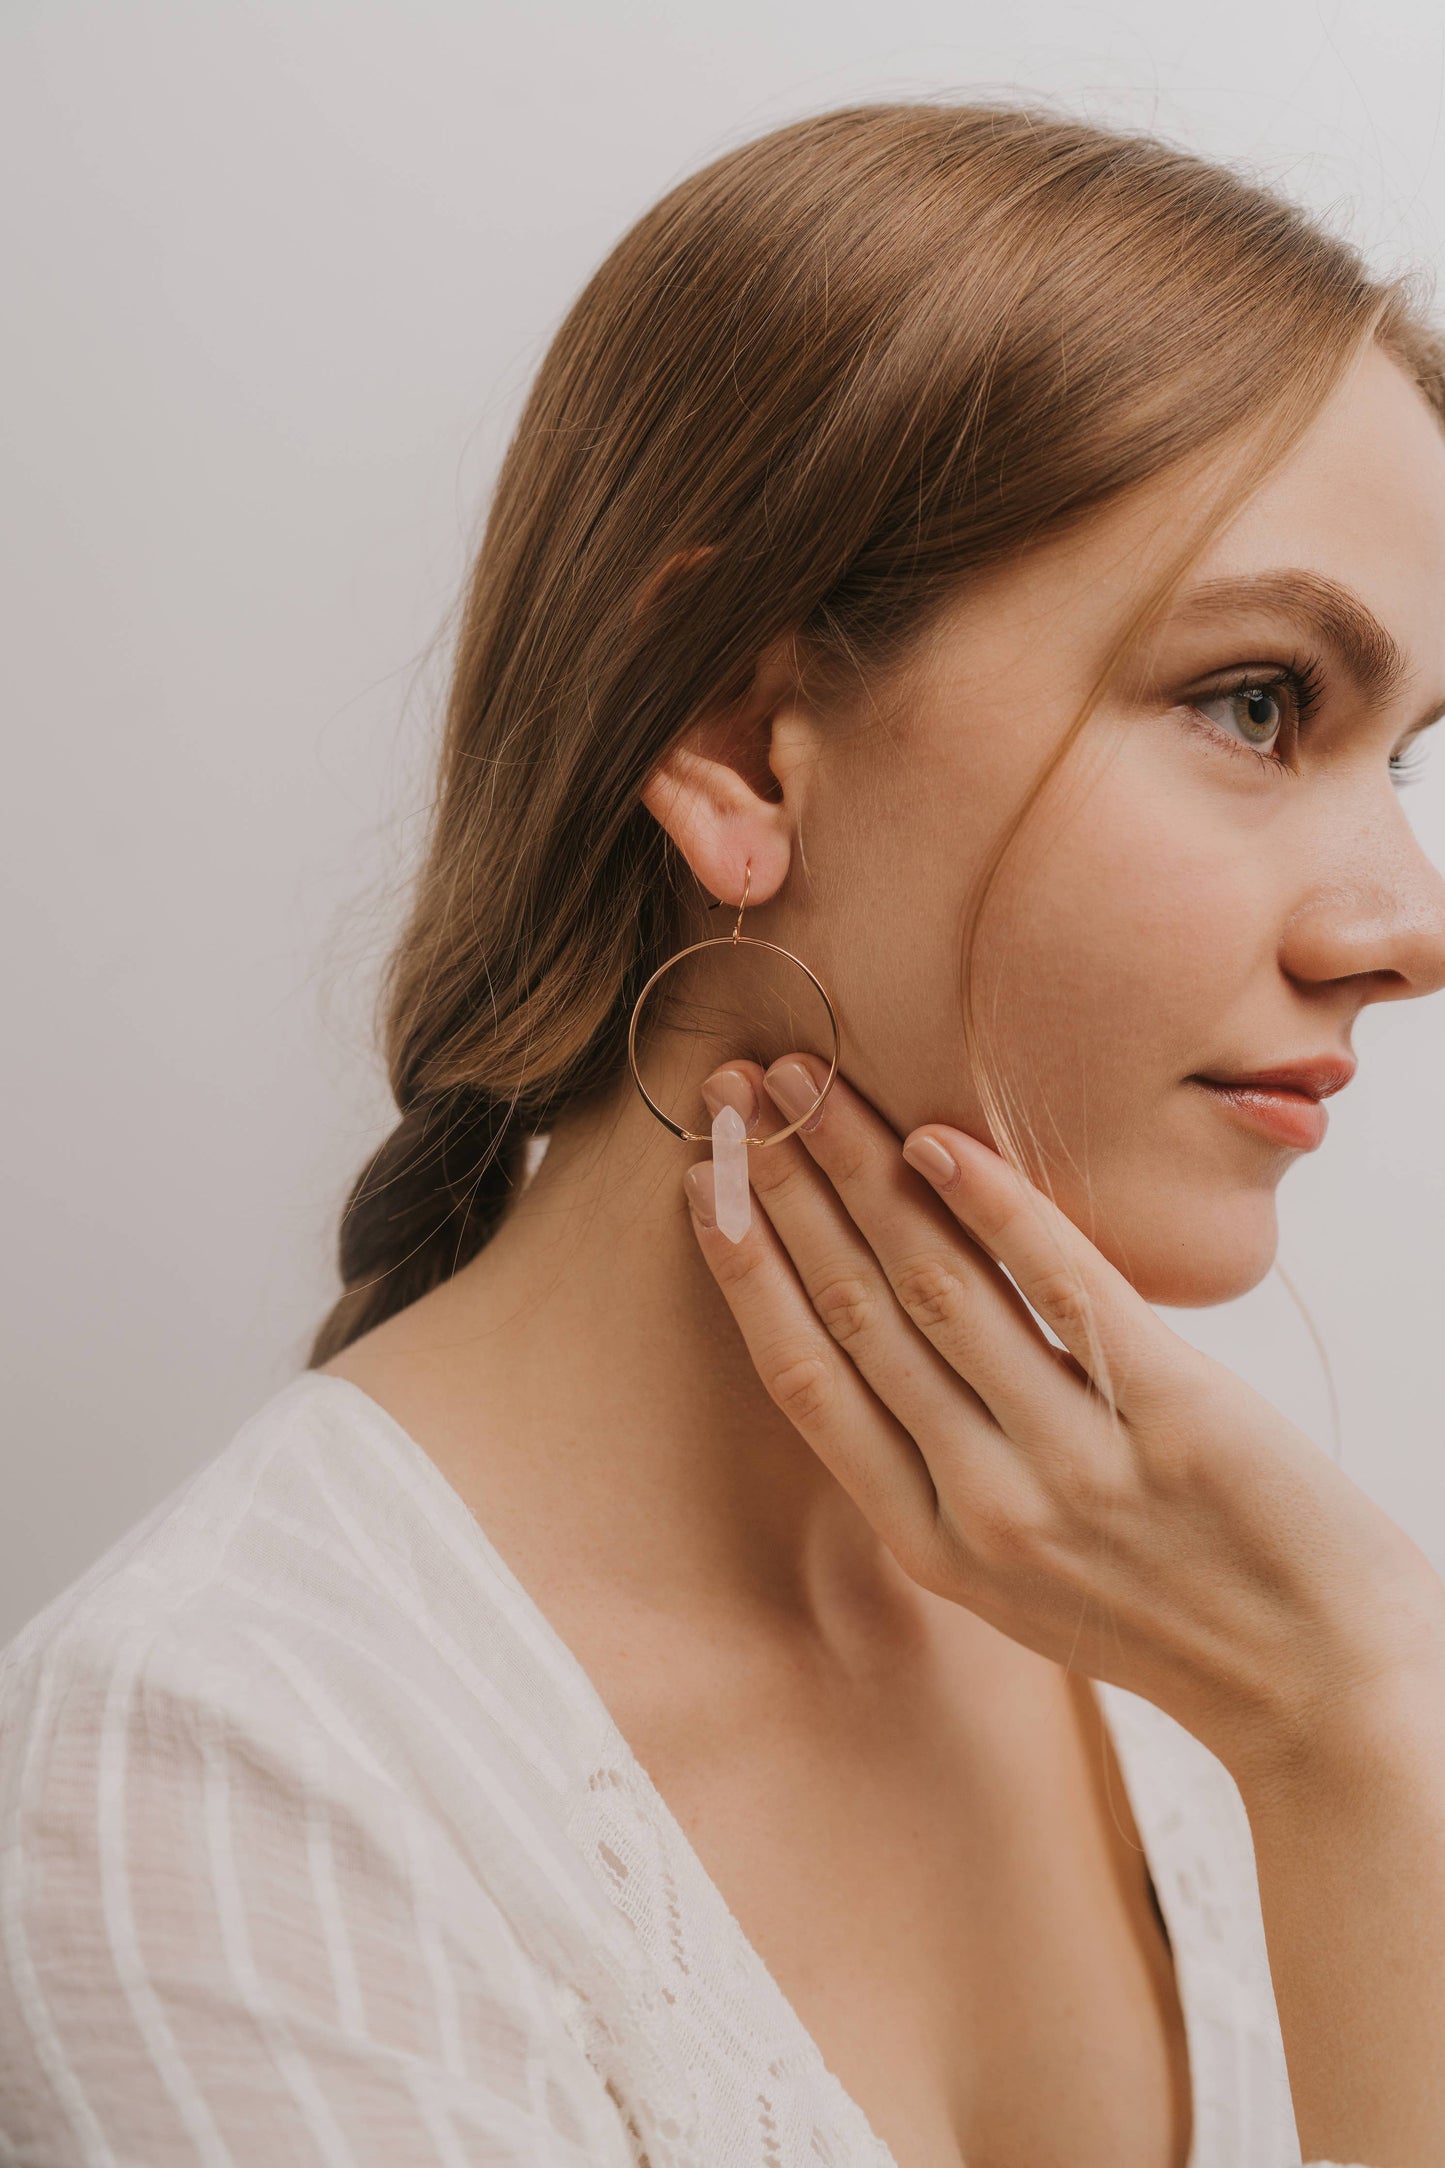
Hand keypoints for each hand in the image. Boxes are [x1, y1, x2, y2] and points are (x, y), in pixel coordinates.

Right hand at [682, 1055, 1444, 1790]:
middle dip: (786, 1188)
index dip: (744, 1269)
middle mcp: (984, 1507)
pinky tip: (941, 1140)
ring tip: (819, 1084)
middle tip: (743, 1090)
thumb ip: (950, 1468)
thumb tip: (894, 1326)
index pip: (806, 1381)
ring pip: (938, 1289)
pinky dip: (998, 1208)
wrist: (1326, 1691)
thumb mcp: (1020, 1580)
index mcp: (930, 1546)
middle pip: (856, 1313)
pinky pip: (1067, 1292)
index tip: (701, 1179)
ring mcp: (1078, 1467)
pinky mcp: (1177, 1421)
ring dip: (864, 1171)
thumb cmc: (1172, 1618)